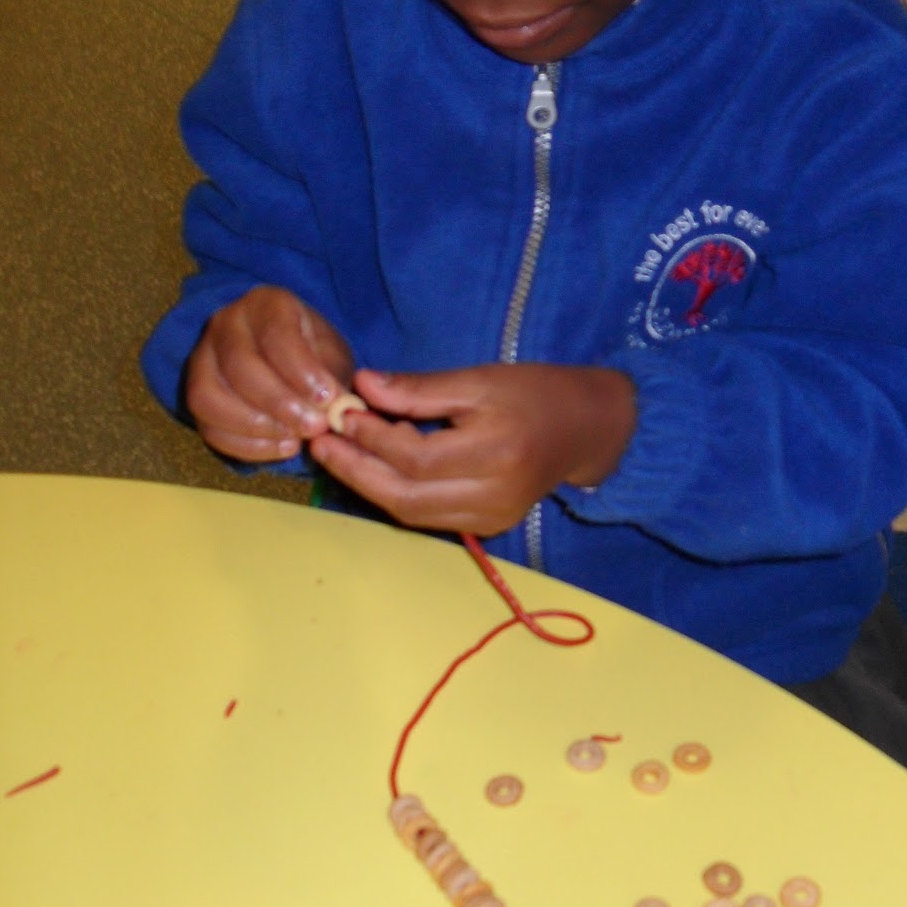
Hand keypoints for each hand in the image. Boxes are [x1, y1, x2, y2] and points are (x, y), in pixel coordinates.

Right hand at [185, 287, 353, 461]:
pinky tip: (281, 448)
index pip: (276, 334)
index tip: (328, 398)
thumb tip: (334, 409)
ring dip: (254, 426)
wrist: (291, 364)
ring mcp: (202, 359)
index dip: (301, 370)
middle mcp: (225, 325)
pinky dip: (244, 445)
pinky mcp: (196, 396)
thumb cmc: (315, 355)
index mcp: (266, 304)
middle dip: (279, 403)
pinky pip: (207, 425)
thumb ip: (331, 378)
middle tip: (314, 427)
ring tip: (295, 440)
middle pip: (239, 365)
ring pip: (209, 397)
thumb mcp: (332, 355)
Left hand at [308, 363, 635, 535]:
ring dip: (369, 485)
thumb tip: (362, 387)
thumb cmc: (535, 393)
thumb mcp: (481, 379)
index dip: (373, 438)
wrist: (586, 430)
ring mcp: (491, 519)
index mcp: (497, 452)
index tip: (342, 413)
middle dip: (357, 471)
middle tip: (320, 444)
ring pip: (413, 513)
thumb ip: (421, 389)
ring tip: (338, 454)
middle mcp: (494, 495)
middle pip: (407, 497)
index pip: (417, 457)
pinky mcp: (488, 527)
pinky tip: (375, 469)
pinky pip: (429, 517)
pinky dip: (396, 494)